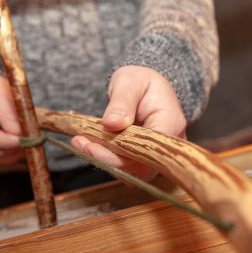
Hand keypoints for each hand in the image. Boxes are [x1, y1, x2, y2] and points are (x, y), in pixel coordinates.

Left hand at [71, 65, 185, 180]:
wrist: (146, 86)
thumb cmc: (140, 81)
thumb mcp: (129, 82)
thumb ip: (122, 103)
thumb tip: (112, 124)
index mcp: (170, 123)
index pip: (147, 151)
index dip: (119, 155)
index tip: (91, 146)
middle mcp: (168, 145)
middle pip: (140, 167)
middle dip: (106, 159)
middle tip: (81, 143)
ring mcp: (157, 155)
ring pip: (132, 171)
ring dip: (104, 160)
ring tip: (81, 142)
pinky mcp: (145, 159)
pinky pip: (127, 167)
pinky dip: (106, 158)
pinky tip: (88, 145)